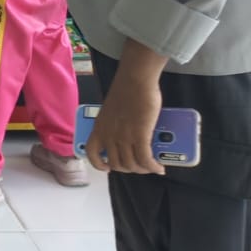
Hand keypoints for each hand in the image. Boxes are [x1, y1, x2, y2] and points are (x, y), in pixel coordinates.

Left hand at [87, 59, 166, 174]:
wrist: (134, 80)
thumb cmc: (126, 91)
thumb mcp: (111, 111)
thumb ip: (114, 124)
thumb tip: (125, 135)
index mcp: (99, 128)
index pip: (91, 153)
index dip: (99, 164)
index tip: (108, 167)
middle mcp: (109, 135)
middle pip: (117, 164)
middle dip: (129, 169)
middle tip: (139, 165)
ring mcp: (123, 136)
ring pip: (132, 165)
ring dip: (143, 169)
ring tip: (152, 166)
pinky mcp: (139, 135)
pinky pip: (145, 159)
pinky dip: (153, 166)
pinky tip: (159, 167)